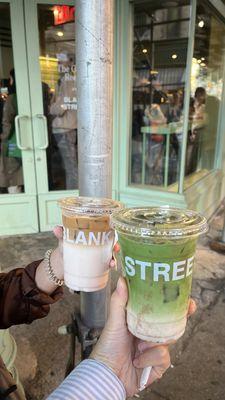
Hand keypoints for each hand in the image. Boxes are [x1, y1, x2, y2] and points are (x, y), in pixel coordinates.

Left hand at [35, 226, 118, 294]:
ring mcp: (98, 254)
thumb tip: (56, 229)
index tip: (114, 234)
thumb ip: (61, 233)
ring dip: (113, 258)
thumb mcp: (65, 238)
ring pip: (109, 254)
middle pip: (110, 243)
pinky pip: (106, 264)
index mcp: (92, 233)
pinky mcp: (97, 263)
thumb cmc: (66, 244)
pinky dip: (109, 265)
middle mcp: (98, 243)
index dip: (112, 231)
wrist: (63, 260)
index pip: (105, 230)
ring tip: (111, 262)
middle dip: (115, 246)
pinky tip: (110, 267)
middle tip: (116, 249)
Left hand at [91, 277, 195, 396]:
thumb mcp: (114, 321)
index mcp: (141, 322)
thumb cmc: (108, 347)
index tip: (183, 293)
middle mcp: (150, 334)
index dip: (173, 302)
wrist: (108, 375)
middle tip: (188, 307)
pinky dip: (149, 358)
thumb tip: (122, 279)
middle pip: (170, 323)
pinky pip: (163, 356)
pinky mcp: (159, 365)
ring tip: (138, 346)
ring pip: (168, 339)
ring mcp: (155, 349)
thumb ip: (119, 300)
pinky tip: (138, 360)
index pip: (160, 310)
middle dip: (179, 317)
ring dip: (152, 343)